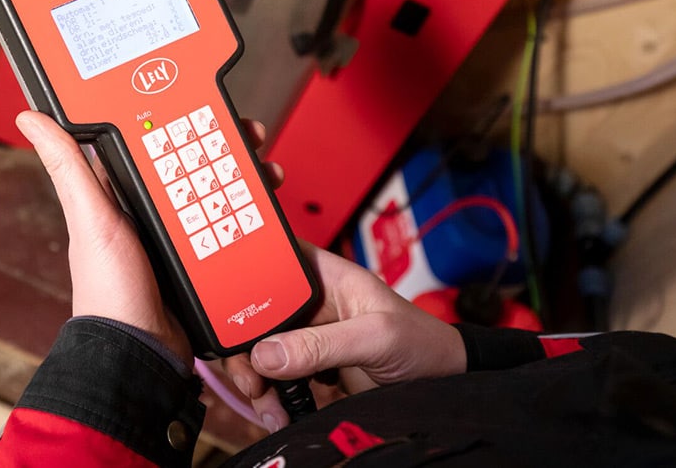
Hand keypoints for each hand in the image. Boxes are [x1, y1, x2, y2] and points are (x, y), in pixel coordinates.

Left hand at [16, 111, 280, 364]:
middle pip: (192, 162)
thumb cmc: (108, 290)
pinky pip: (231, 226)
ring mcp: (180, 233)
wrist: (143, 349)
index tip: (199, 98)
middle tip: (247, 132)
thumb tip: (31, 117)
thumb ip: (67, 167)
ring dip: (242, 176)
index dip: (174, 115)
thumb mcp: (90, 219)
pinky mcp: (204, 255)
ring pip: (218, 190)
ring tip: (262, 166)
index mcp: (120, 193)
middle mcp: (150, 209)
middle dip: (222, 143)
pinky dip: (249, 213)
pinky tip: (263, 203)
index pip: (150, 140)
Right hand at [223, 243, 466, 431]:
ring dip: (255, 378)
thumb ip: (322, 344)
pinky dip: (269, 396)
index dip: (243, 282)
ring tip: (268, 404)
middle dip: (244, 346)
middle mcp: (310, 303)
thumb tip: (267, 354)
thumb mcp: (376, 337)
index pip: (269, 263)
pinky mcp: (310, 366)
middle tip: (251, 377)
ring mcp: (308, 336)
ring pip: (259, 349)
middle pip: (254, 313)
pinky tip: (279, 412)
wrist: (443, 384)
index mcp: (325, 276)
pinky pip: (274, 377)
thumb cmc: (424, 343)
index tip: (231, 317)